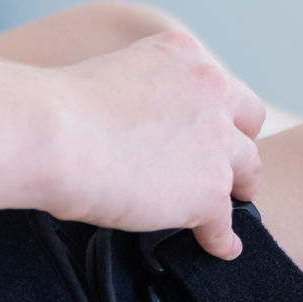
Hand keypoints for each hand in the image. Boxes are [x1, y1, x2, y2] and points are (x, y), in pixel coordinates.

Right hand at [48, 31, 267, 258]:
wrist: (53, 135)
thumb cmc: (60, 108)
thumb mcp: (114, 73)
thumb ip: (143, 93)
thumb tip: (140, 128)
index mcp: (184, 55)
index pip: (217, 85)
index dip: (216, 111)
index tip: (208, 128)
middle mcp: (211, 90)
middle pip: (248, 120)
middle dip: (239, 143)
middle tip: (227, 164)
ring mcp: (216, 142)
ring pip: (247, 168)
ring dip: (238, 187)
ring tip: (231, 205)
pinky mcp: (209, 190)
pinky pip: (224, 222)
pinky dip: (221, 238)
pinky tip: (219, 246)